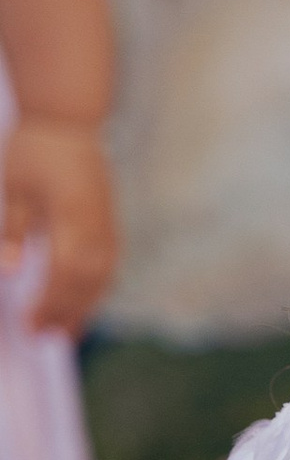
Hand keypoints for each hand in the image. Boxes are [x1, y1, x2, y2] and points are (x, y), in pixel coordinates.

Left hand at [1, 118, 115, 332]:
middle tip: (41, 337)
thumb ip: (11, 230)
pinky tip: (80, 304)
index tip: (29, 325)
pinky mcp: (110, 226)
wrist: (67, 122)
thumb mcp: (11, 187)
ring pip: (102, 280)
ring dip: (83, 309)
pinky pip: (108, 268)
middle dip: (64, 314)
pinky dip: (95, 292)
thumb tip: (9, 273)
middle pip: (86, 283)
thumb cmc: (33, 152)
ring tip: (65, 333)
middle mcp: (96, 226)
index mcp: (71, 216)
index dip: (48, 303)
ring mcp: (107, 227)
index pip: (63, 272)